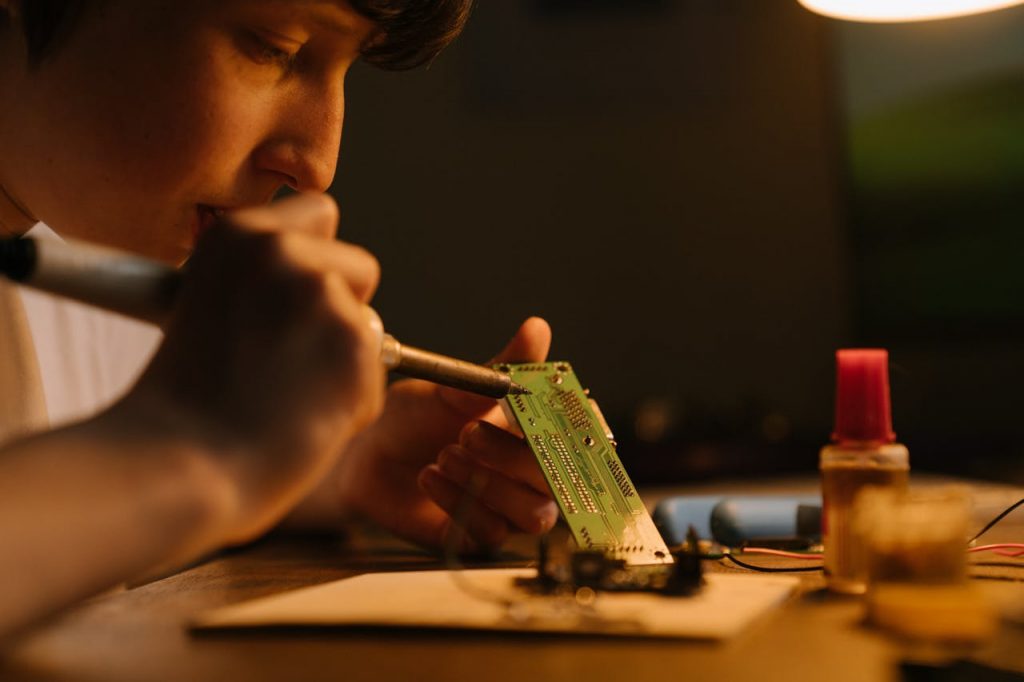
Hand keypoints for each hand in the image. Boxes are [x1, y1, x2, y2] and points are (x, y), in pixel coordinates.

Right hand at [116, 193, 385, 543]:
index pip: (319, 214)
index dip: (315, 263)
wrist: (178, 464)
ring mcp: (323, 297)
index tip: (287, 303)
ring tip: (284, 396)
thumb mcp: (206, 307)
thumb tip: (322, 285)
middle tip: (289, 358)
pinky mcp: (356, 346)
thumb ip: (264, 285)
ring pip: (371, 326)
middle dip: (343, 306)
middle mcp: (284, 252)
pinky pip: (375, 375)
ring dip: (343, 361)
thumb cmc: (185, 404)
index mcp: (238, 234)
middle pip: (360, 266)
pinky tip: (301, 419)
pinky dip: (352, 403)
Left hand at [289, 317, 556, 550]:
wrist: (364, 456)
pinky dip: (460, 501)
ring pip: (535, 514)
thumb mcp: (456, 387)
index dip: (565, 430)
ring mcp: (507, 509)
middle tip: (467, 432)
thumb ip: (503, 367)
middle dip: (515, 457)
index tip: (530, 417)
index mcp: (533, 432)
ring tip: (444, 454)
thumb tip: (537, 328)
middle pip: (559, 480)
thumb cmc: (414, 417)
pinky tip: (428, 476)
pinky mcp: (479, 537)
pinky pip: (492, 532)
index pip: (577, 436)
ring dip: (492, 484)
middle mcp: (529, 474)